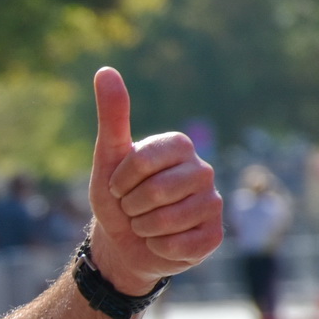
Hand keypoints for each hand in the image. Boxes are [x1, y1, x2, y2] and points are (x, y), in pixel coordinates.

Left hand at [86, 67, 222, 294]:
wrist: (122, 243)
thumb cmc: (117, 197)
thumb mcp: (108, 158)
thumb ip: (112, 116)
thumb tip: (105, 70)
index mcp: (180, 147)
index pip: (144, 160)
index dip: (121, 179)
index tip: (118, 185)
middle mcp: (203, 171)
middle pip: (157, 191)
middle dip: (130, 206)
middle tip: (131, 208)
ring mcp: (212, 204)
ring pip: (168, 220)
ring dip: (143, 228)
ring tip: (145, 224)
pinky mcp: (214, 236)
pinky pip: (180, 245)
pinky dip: (158, 248)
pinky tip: (161, 243)